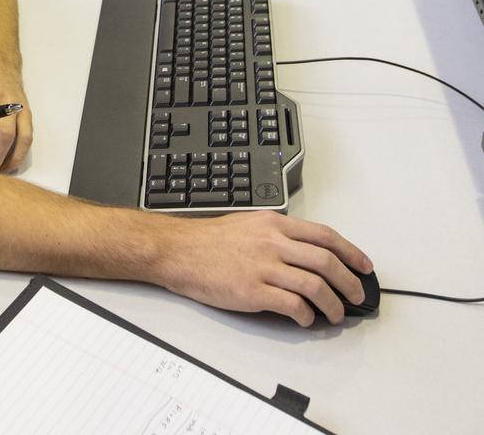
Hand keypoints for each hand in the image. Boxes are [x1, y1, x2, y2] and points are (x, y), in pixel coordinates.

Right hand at [160, 212, 372, 326]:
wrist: (180, 251)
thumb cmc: (210, 240)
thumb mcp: (250, 225)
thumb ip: (278, 235)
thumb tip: (306, 254)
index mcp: (274, 224)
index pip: (324, 236)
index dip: (350, 251)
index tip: (363, 265)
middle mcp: (273, 242)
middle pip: (325, 261)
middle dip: (349, 281)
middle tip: (356, 295)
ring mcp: (263, 266)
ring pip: (314, 285)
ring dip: (332, 304)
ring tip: (335, 315)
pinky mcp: (253, 291)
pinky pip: (291, 305)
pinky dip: (306, 315)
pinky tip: (305, 319)